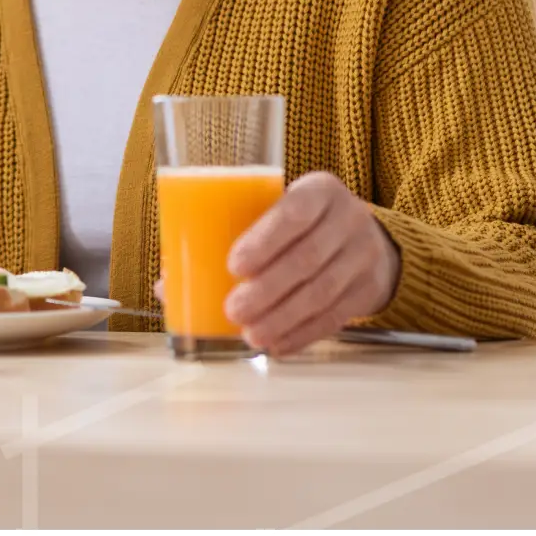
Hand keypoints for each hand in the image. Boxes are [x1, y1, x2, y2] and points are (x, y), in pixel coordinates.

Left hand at [153, 171, 400, 355]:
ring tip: (250, 335)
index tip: (233, 265)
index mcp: (318, 190)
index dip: (265, 239)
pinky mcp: (368, 290)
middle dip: (268, 289)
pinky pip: (335, 317)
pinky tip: (277, 346)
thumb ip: (229, 235)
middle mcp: (348, 217)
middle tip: (232, 309)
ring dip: (283, 318)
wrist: (366, 239)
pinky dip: (302, 335)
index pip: (295, 211)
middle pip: (307, 258)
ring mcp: (363, 255)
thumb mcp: (275, 211)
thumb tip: (167, 282)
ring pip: (322, 292)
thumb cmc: (299, 224)